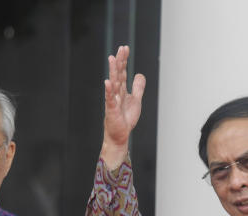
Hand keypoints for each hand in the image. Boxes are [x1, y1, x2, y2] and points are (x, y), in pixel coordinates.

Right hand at [102, 44, 145, 168]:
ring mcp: (113, 101)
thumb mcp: (135, 100)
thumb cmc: (125, 119)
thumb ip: (138, 87)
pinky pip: (110, 99)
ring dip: (113, 71)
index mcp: (122, 90)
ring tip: (112, 59)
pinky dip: (109, 91)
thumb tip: (139, 74)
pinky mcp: (112, 110)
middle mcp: (116, 93)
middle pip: (118, 74)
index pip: (122, 72)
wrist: (120, 135)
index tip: (124, 48)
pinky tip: (108, 82)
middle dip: (119, 61)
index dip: (124, 60)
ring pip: (113, 83)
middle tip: (121, 48)